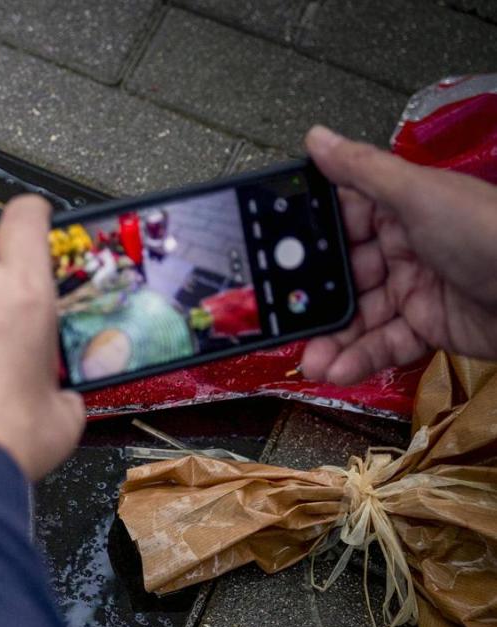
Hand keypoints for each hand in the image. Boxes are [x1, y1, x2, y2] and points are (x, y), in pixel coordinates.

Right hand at [299, 126, 496, 383]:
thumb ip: (361, 170)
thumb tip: (316, 137)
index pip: (340, 221)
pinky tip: (339, 369)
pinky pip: (383, 344)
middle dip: (312, 302)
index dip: (307, 242)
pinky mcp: (428, 327)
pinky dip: (360, 359)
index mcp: (400, 208)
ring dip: (332, 341)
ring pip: (358, 317)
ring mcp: (414, 290)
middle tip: (283, 319)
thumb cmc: (490, 233)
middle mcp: (403, 248)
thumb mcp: (418, 195)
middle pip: (342, 277)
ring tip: (313, 360)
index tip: (271, 260)